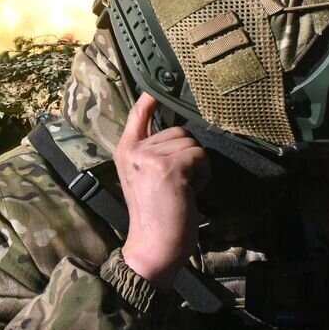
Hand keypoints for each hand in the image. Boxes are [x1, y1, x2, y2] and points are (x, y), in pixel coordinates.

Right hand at [116, 93, 210, 289]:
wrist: (153, 246)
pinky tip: (190, 192)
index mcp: (125, 150)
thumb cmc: (155, 214)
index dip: (152, 95)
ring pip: (191, 143)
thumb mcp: (144, 176)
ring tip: (182, 188)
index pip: (138, 112)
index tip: (159, 83)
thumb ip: (153, 151)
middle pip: (178, 130)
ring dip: (196, 166)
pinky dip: (202, 175)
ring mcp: (151, 158)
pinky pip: (200, 156)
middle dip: (185, 154)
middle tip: (176, 182)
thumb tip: (179, 129)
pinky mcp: (170, 168)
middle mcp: (134, 150)